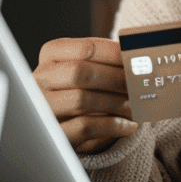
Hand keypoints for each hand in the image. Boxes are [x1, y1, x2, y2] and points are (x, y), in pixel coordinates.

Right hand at [34, 37, 138, 154]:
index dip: (115, 53)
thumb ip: (106, 61)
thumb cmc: (79, 88)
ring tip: (136, 105)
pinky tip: (129, 126)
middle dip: (116, 77)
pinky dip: (112, 125)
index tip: (137, 58)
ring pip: (81, 99)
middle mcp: (40, 79)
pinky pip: (84, 127)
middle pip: (80, 72)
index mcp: (51, 55)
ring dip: (116, 102)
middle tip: (139, 83)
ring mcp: (43, 107)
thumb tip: (140, 60)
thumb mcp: (87, 69)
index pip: (85, 48)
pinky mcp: (53, 133)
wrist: (59, 121)